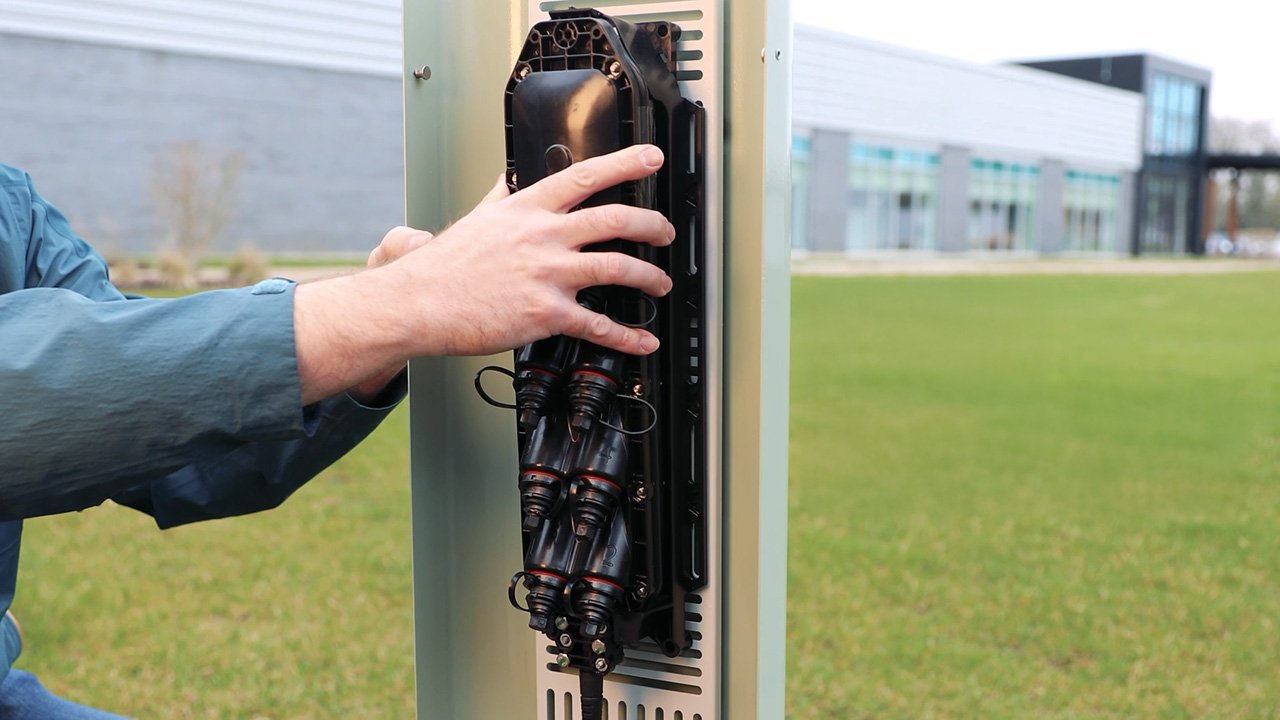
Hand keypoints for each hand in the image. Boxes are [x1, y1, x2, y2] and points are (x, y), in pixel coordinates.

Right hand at [292, 144, 673, 404]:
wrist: (417, 303)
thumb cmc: (442, 267)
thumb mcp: (477, 218)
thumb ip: (502, 197)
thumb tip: (511, 177)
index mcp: (527, 210)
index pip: (585, 176)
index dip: (625, 163)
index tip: (651, 157)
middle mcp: (543, 237)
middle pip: (615, 220)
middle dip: (652, 224)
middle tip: (667, 231)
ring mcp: (547, 274)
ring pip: (617, 268)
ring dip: (650, 277)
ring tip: (662, 283)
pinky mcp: (545, 314)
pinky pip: (598, 324)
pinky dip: (627, 336)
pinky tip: (642, 340)